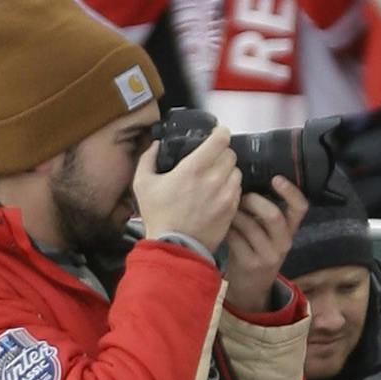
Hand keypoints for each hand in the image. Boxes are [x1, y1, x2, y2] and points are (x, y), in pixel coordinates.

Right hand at [134, 125, 242, 252]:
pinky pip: (238, 189)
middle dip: (222, 153)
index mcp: (193, 168)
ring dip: (228, 170)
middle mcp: (214, 179)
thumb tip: (154, 145)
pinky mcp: (232, 208)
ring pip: (237, 171)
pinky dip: (230, 187)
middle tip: (212, 158)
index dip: (221, 133)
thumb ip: (147, 159)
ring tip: (215, 177)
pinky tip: (218, 192)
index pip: (220, 140)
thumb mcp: (142, 184)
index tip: (217, 133)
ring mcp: (226, 194)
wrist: (174, 246)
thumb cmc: (158, 215)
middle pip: (231, 154)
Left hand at [220, 176, 308, 313]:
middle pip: (273, 215)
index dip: (291, 191)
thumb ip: (265, 212)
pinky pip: (235, 239)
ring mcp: (268, 256)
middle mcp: (284, 243)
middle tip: (240, 196)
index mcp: (290, 230)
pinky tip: (222, 225)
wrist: (250, 287)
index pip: (300, 207)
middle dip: (253, 201)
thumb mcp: (269, 233)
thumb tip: (247, 180)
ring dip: (235, 214)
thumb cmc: (256, 250)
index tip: (276, 178)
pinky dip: (227, 228)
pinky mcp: (250, 264)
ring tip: (227, 210)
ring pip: (250, 226)